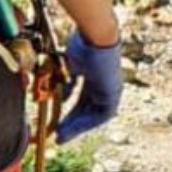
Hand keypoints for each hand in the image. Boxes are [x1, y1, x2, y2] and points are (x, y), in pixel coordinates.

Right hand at [57, 29, 122, 143]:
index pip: (82, 100)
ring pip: (94, 116)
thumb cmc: (82, 43)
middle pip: (86, 109)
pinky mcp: (113, 94)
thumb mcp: (69, 65)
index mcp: (94, 77)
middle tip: (58, 134)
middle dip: (72, 123)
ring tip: (62, 136)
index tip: (58, 122)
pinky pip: (100, 116)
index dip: (70, 112)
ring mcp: (110, 90)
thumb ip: (66, 81)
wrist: (95, 36)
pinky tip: (72, 129)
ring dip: (77, 127)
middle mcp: (104, 85)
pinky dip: (85, 124)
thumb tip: (58, 95)